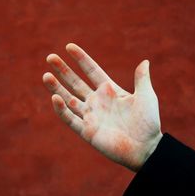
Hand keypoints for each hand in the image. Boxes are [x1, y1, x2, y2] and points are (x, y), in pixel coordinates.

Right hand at [42, 43, 162, 171]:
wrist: (146, 148)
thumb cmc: (148, 123)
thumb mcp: (146, 96)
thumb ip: (142, 79)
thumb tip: (145, 61)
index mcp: (110, 90)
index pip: (91, 71)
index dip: (81, 59)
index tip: (69, 46)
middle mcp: (97, 101)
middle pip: (75, 82)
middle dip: (63, 70)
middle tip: (50, 57)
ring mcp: (90, 116)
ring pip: (68, 99)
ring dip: (56, 88)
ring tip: (46, 75)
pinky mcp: (87, 131)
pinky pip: (70, 119)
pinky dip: (62, 109)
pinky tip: (55, 98)